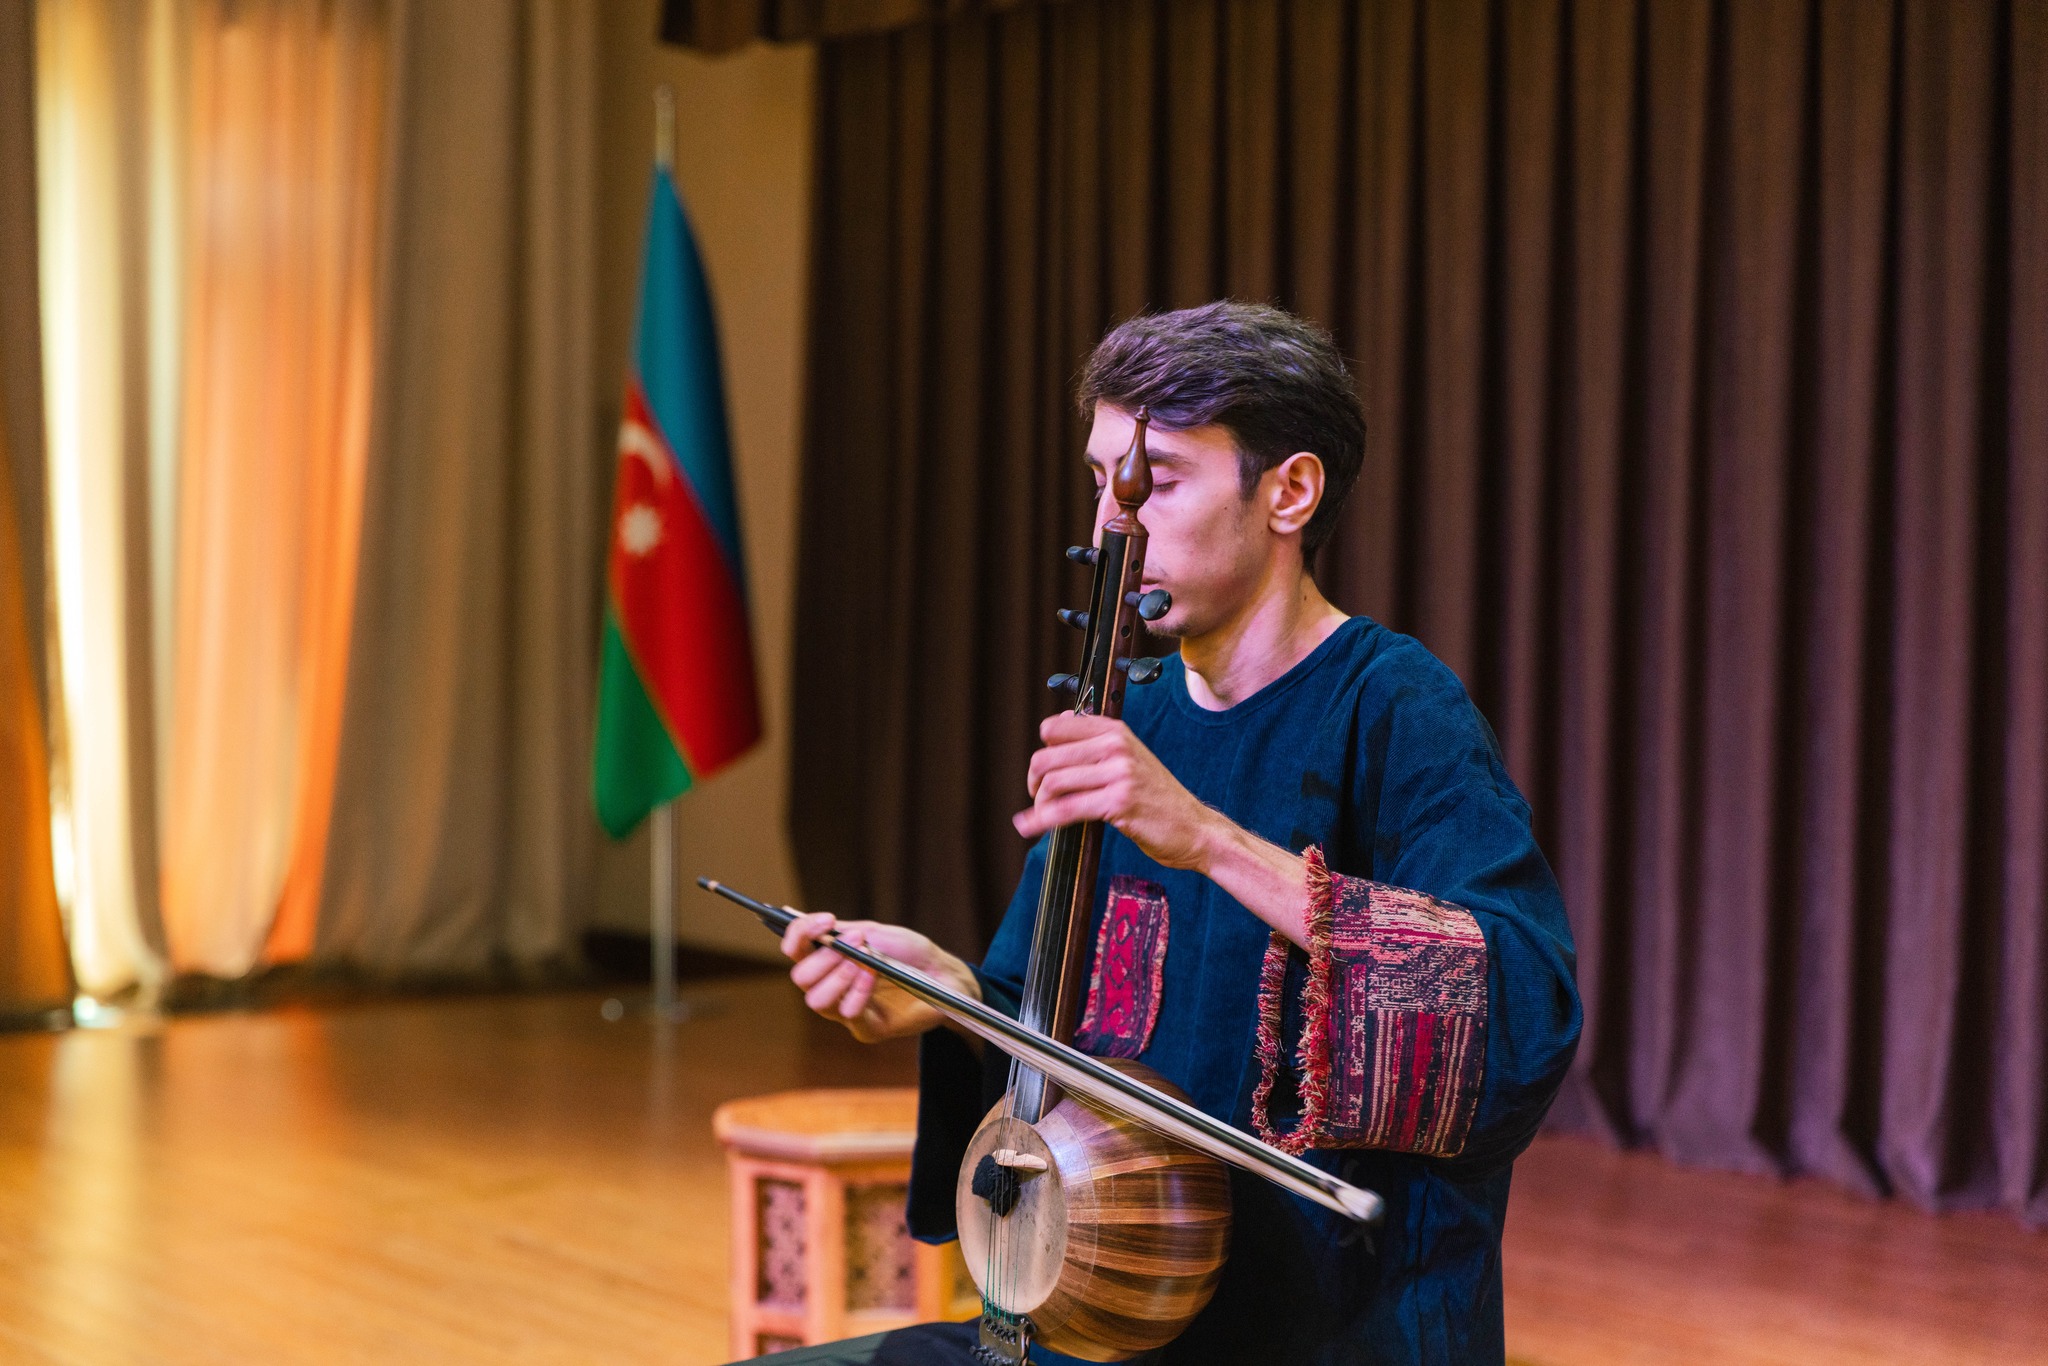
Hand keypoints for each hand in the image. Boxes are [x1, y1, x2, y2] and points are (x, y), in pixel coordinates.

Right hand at [779, 913, 977, 1042]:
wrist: (944, 974)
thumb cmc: (911, 952)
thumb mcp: (876, 934)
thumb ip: (844, 936)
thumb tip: (817, 933)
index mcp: (830, 960)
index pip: (796, 950)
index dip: (800, 934)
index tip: (826, 920)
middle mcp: (832, 987)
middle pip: (801, 978)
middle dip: (823, 958)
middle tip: (854, 943)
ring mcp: (847, 1010)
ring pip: (816, 1000)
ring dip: (837, 977)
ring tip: (864, 963)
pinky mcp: (867, 1028)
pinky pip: (848, 1014)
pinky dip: (858, 991)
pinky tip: (873, 976)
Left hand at [1013, 713, 1219, 869]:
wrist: (1193, 827)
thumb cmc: (1156, 798)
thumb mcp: (1129, 759)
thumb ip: (1096, 746)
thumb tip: (1052, 732)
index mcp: (1115, 731)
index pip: (1054, 727)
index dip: (1043, 751)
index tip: (1044, 772)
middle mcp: (1116, 745)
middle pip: (1047, 757)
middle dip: (1034, 782)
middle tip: (1040, 798)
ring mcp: (1119, 772)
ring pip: (1053, 782)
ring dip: (1039, 804)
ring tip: (1042, 816)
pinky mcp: (1119, 802)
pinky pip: (1066, 810)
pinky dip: (1042, 820)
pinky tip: (1030, 827)